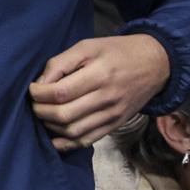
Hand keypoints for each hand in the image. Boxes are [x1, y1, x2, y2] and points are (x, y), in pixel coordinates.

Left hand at [29, 33, 171, 150]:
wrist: (156, 63)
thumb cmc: (117, 51)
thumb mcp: (87, 46)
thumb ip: (60, 63)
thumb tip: (40, 83)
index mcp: (99, 74)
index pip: (60, 92)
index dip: (38, 94)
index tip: (33, 89)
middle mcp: (107, 97)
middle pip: (64, 115)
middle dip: (40, 111)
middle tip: (35, 104)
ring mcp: (113, 114)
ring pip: (73, 131)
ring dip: (51, 126)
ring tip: (44, 115)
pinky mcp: (116, 124)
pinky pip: (88, 140)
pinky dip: (67, 143)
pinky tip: (54, 136)